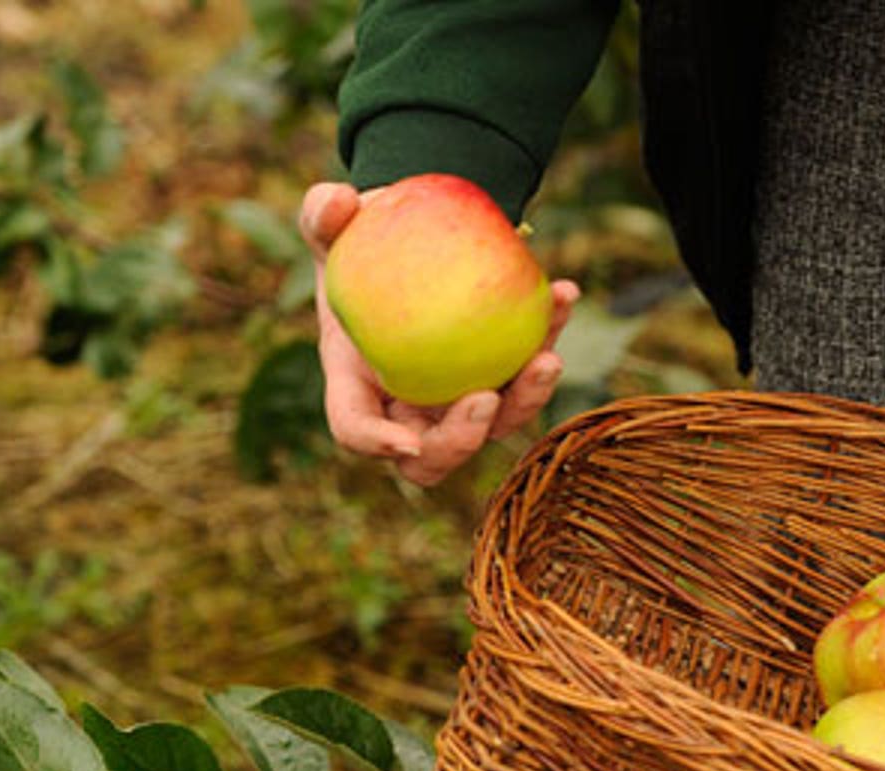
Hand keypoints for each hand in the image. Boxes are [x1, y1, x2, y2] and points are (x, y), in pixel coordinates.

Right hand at [296, 182, 580, 486]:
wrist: (412, 236)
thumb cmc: (361, 239)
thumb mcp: (332, 223)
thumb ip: (321, 213)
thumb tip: (336, 202)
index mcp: (357, 382)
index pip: (357, 429)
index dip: (377, 445)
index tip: (405, 440)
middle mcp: (410, 404)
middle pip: (434, 455)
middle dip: (462, 440)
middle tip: (487, 397)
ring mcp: (459, 396)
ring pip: (497, 422)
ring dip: (527, 398)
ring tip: (546, 357)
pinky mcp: (503, 372)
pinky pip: (530, 368)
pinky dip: (549, 334)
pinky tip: (563, 295)